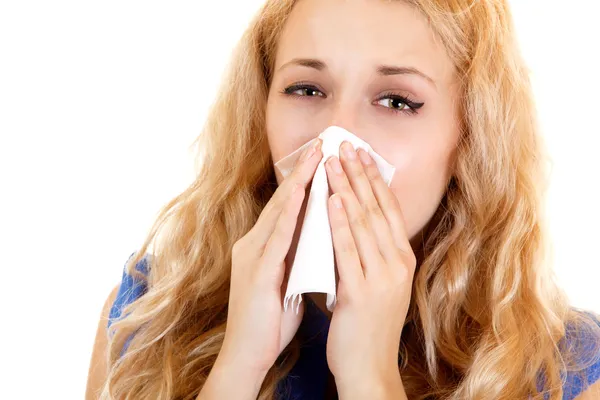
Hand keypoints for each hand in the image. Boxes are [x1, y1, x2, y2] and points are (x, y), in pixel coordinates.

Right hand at [215, 137, 322, 378]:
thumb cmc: (271, 319)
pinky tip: (301, 193)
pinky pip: (276, 237)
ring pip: (279, 211)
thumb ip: (299, 256)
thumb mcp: (289, 280)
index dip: (306, 181)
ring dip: (299, 182)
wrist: (248, 353)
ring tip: (316, 156)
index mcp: (265, 247)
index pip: (289, 207)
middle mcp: (255, 244)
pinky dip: (289, 213)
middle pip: (284, 201)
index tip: (325, 158)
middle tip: (323, 143)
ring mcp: (252, 255)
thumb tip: (321, 238)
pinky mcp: (255, 272)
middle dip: (304, 171)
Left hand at [323, 142, 415, 396]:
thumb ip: (372, 254)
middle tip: (346, 145)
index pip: (388, 210)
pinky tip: (330, 201)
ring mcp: (382, 278)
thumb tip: (355, 221)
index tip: (361, 154)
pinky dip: (339, 223)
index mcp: (402, 260)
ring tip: (334, 162)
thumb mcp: (378, 283)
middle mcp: (397, 264)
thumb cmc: (368, 325)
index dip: (374, 180)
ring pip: (364, 224)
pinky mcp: (362, 292)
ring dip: (348, 189)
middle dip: (360, 175)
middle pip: (377, 210)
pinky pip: (348, 251)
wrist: (369, 368)